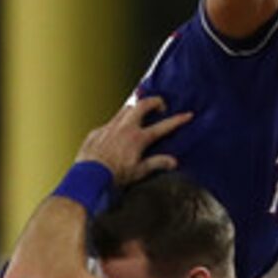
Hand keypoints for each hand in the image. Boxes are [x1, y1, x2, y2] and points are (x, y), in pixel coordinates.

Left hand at [77, 94, 192, 183]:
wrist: (89, 176)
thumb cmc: (114, 176)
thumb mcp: (138, 172)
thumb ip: (156, 163)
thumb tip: (173, 161)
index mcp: (138, 138)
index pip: (163, 126)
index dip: (177, 120)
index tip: (187, 115)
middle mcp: (125, 128)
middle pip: (143, 104)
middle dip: (155, 101)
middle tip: (160, 106)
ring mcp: (111, 126)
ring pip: (126, 109)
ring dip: (136, 109)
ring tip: (140, 116)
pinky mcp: (99, 130)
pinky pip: (111, 121)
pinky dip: (119, 123)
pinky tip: (118, 133)